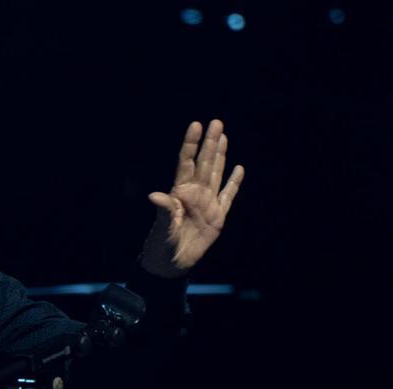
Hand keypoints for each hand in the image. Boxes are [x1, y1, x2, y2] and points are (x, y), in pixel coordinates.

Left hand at [143, 119, 245, 276]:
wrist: (171, 263)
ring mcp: (206, 203)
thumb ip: (163, 210)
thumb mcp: (162, 227)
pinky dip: (234, 183)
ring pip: (216, 174)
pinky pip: (228, 196)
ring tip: (223, 136)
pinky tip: (238, 168)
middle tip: (216, 122)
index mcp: (180, 193)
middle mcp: (194, 194)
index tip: (196, 125)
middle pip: (204, 163)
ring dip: (220, 156)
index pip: (186, 163)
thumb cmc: (161, 244)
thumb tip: (154, 196)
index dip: (191, 144)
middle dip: (210, 143)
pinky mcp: (217, 217)